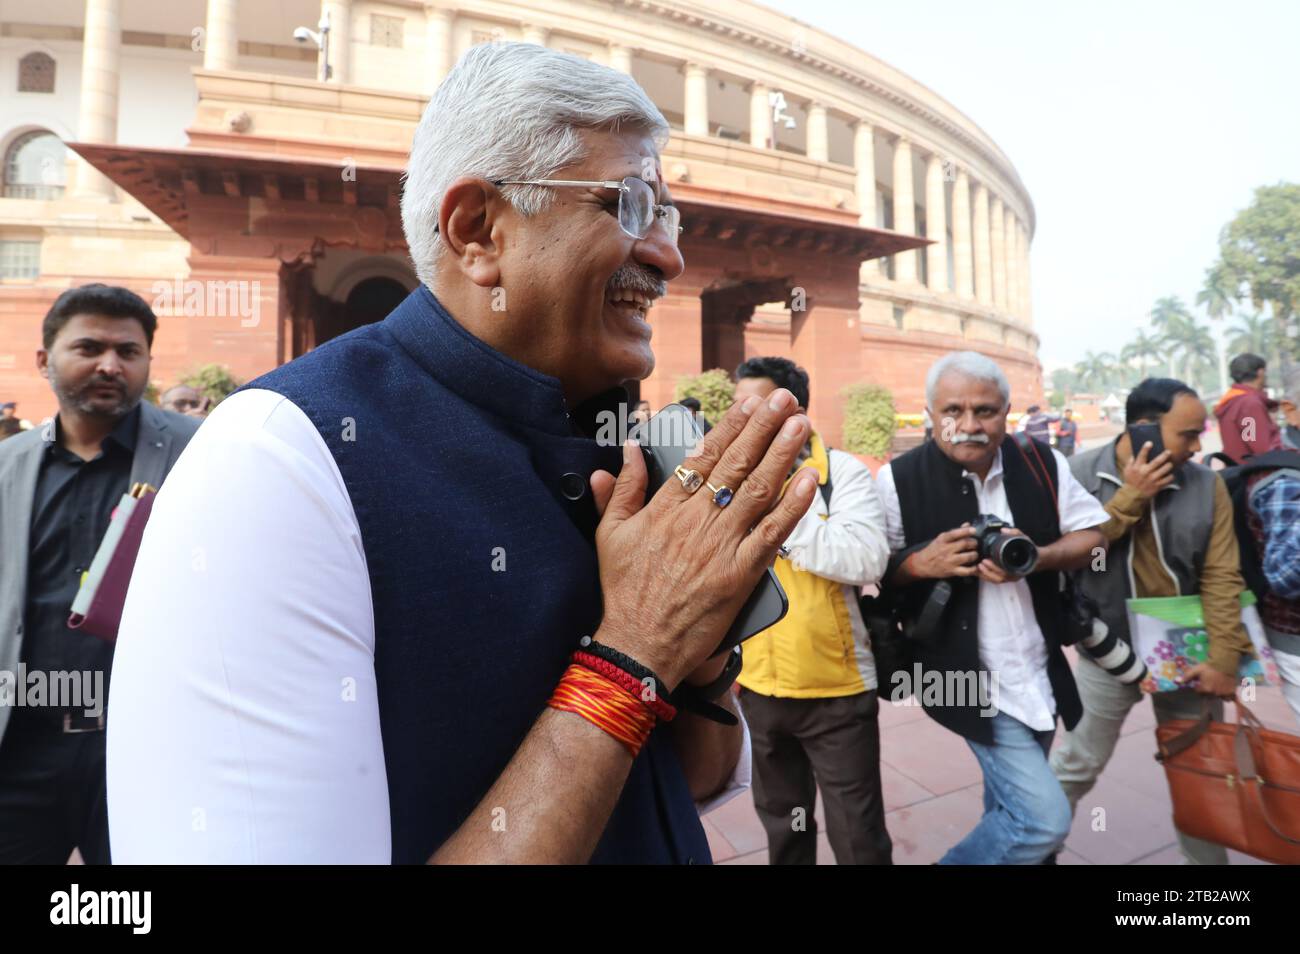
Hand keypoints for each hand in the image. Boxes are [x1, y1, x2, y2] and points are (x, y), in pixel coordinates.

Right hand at [588, 390, 817, 687]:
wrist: (637, 646)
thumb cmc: (622, 593)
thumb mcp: (610, 535)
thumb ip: (622, 490)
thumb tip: (626, 449)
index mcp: (664, 509)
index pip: (702, 457)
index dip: (730, 427)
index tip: (749, 404)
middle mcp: (695, 522)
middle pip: (735, 465)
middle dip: (763, 428)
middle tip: (784, 400)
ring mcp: (720, 548)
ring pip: (757, 491)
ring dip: (782, 454)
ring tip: (800, 425)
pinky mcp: (739, 575)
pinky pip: (771, 534)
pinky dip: (791, 506)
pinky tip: (807, 480)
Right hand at [908, 525, 978, 579]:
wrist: (923, 564)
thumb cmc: (933, 550)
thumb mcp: (941, 538)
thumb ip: (955, 532)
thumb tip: (967, 525)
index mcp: (943, 540)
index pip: (955, 534)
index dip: (966, 531)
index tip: (973, 530)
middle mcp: (946, 550)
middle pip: (965, 544)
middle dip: (974, 543)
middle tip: (974, 543)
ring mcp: (950, 561)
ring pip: (968, 557)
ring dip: (974, 554)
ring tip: (974, 554)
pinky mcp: (952, 571)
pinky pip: (967, 571)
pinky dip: (974, 569)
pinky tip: (975, 566)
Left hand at [976, 529, 1027, 583]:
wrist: (1035, 558)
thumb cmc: (1029, 549)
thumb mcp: (1024, 539)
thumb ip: (1015, 533)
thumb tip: (1003, 530)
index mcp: (1019, 568)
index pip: (1005, 572)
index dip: (994, 568)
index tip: (985, 560)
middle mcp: (1015, 575)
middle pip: (999, 578)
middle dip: (987, 572)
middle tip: (980, 563)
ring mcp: (1010, 578)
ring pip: (996, 580)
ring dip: (986, 575)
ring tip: (977, 567)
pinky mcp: (1007, 578)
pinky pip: (995, 581)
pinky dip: (987, 577)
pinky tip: (979, 571)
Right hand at [1123, 442, 1173, 498]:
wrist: (1133, 495)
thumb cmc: (1130, 481)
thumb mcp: (1127, 470)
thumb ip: (1131, 462)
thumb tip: (1135, 454)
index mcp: (1137, 467)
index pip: (1142, 455)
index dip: (1146, 448)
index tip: (1149, 443)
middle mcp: (1146, 472)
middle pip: (1157, 461)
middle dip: (1164, 455)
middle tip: (1168, 452)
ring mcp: (1153, 479)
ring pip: (1165, 469)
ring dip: (1169, 465)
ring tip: (1169, 464)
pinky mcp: (1158, 485)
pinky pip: (1168, 479)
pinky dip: (1170, 476)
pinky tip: (1169, 475)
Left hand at [1177, 663, 1238, 697]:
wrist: (1225, 662)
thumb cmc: (1209, 666)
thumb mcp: (1196, 670)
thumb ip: (1187, 676)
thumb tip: (1177, 681)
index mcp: (1205, 689)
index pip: (1199, 692)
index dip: (1199, 687)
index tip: (1200, 681)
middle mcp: (1214, 693)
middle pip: (1208, 695)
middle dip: (1207, 690)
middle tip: (1209, 682)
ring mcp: (1223, 693)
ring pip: (1217, 697)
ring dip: (1216, 693)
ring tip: (1216, 684)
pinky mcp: (1231, 692)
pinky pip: (1227, 698)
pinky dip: (1226, 695)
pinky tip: (1224, 689)